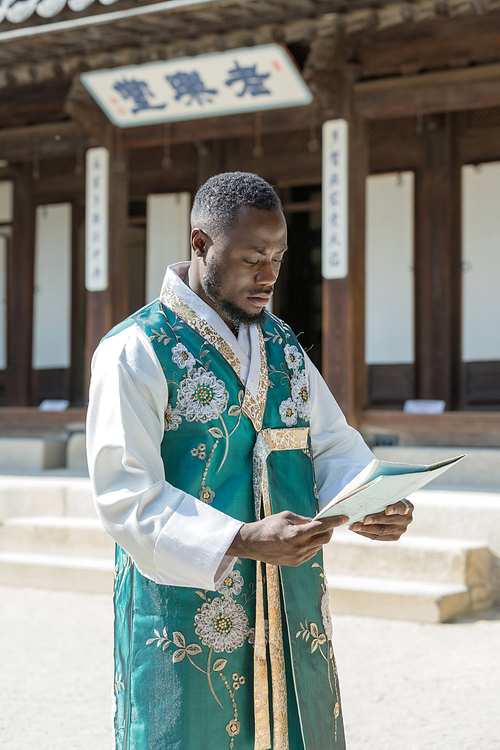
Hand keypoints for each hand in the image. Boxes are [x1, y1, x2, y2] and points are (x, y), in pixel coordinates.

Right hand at [227, 510, 348, 566]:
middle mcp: (299, 548)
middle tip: (327, 522)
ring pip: (318, 546)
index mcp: (296, 535)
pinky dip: (312, 545)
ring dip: (319, 537)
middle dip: (329, 530)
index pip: (321, 527)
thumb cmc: (268, 526)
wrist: (253, 544)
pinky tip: (302, 539)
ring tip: (308, 530)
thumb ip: (304, 519)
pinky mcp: (296, 563)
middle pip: (324, 539)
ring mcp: (298, 557)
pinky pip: (311, 552)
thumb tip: (319, 521)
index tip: (344, 517)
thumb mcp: (286, 516)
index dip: (334, 521)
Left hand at [349, 499, 412, 540]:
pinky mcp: (394, 537)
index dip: (394, 509)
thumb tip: (362, 491)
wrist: (395, 508)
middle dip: (375, 520)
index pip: (401, 508)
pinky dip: (366, 533)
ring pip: (382, 531)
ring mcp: (401, 530)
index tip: (387, 511)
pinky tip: (356, 530)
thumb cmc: (388, 498)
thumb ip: (382, 496)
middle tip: (363, 520)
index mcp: (408, 507)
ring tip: (354, 527)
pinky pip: (378, 537)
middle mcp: (406, 519)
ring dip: (366, 529)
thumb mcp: (389, 495)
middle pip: (389, 521)